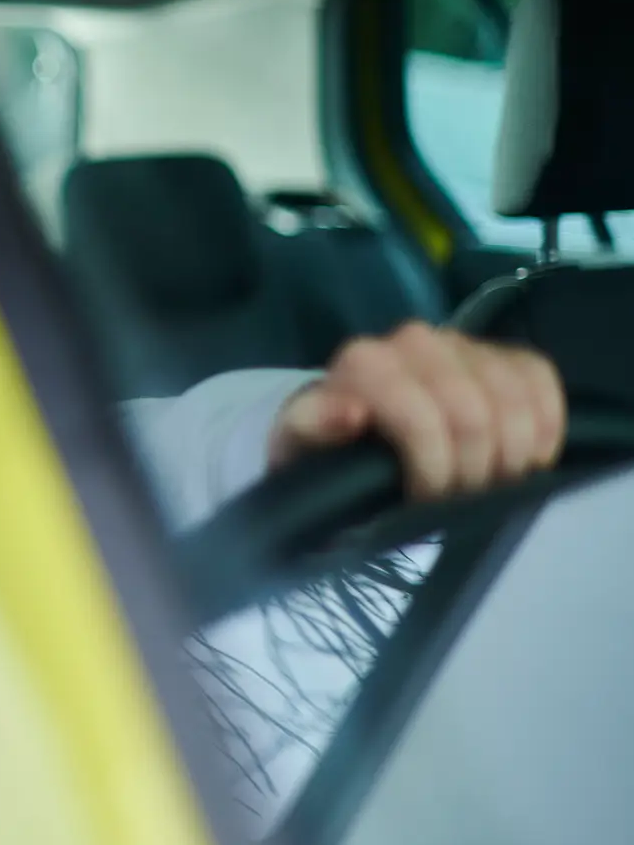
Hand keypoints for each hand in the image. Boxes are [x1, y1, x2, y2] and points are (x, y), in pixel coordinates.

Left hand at [270, 322, 564, 497]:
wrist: (353, 432)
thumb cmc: (325, 448)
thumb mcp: (300, 449)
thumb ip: (312, 427)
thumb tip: (348, 413)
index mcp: (363, 362)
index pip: (419, 416)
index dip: (433, 469)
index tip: (424, 502)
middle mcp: (414, 341)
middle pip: (473, 415)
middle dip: (472, 472)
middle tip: (459, 503)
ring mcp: (463, 344)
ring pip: (514, 401)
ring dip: (510, 458)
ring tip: (488, 487)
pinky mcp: (504, 353)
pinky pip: (540, 382)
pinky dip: (543, 429)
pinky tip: (525, 459)